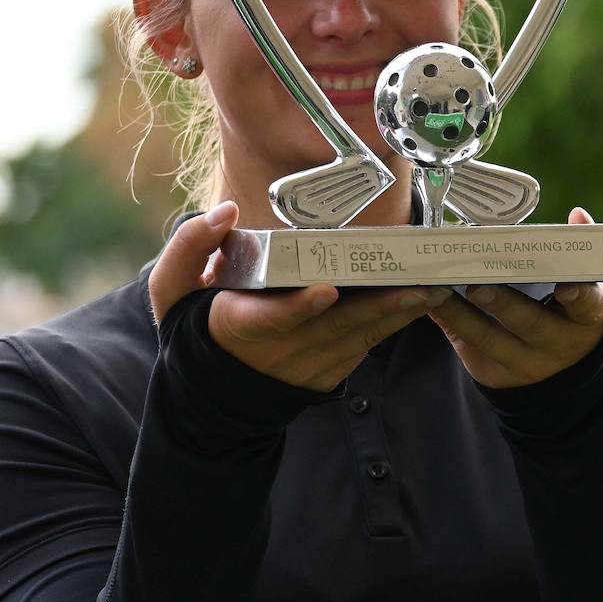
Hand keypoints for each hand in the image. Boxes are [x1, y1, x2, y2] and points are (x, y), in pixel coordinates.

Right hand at [149, 205, 451, 392]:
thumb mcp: (171, 288)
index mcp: (235, 326)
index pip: (268, 319)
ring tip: (431, 289)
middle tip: (416, 283)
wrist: (208, 389)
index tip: (325, 290)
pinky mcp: (325, 377)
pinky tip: (419, 303)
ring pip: (355, 341)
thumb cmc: (193, 324)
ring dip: (395, 316)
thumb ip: (190, 246)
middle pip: (331, 329)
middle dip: (375, 307)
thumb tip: (225, 212)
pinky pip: (361, 350)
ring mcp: (303, 370)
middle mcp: (274, 354)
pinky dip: (389, 326)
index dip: (298, 308)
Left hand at [427, 207, 602, 389]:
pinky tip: (426, 299)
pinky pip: (465, 346)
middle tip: (478, 283)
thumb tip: (579, 216)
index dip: (578, 294)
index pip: (588, 305)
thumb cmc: (576, 315)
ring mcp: (524, 363)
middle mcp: (557, 345)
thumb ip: (590, 254)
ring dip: (460, 315)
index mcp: (588, 320)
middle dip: (504, 304)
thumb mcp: (594, 290)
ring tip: (436, 291)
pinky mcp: (494, 371)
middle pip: (530, 325)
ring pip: (490, 340)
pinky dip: (445, 321)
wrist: (563, 373)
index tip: (565, 283)